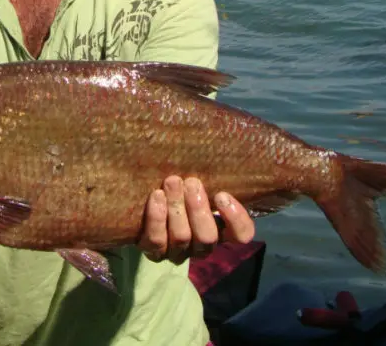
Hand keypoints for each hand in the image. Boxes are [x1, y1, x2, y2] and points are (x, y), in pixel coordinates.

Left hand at [138, 176, 254, 263]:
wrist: (144, 191)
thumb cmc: (181, 180)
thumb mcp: (202, 174)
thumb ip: (216, 169)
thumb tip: (232, 135)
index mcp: (221, 229)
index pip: (241, 235)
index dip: (236, 219)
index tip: (222, 195)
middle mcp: (201, 245)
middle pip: (208, 238)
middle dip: (198, 209)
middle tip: (192, 182)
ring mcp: (177, 251)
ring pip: (182, 238)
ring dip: (177, 209)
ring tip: (172, 182)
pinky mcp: (152, 251)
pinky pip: (156, 241)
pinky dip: (157, 219)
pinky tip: (156, 196)